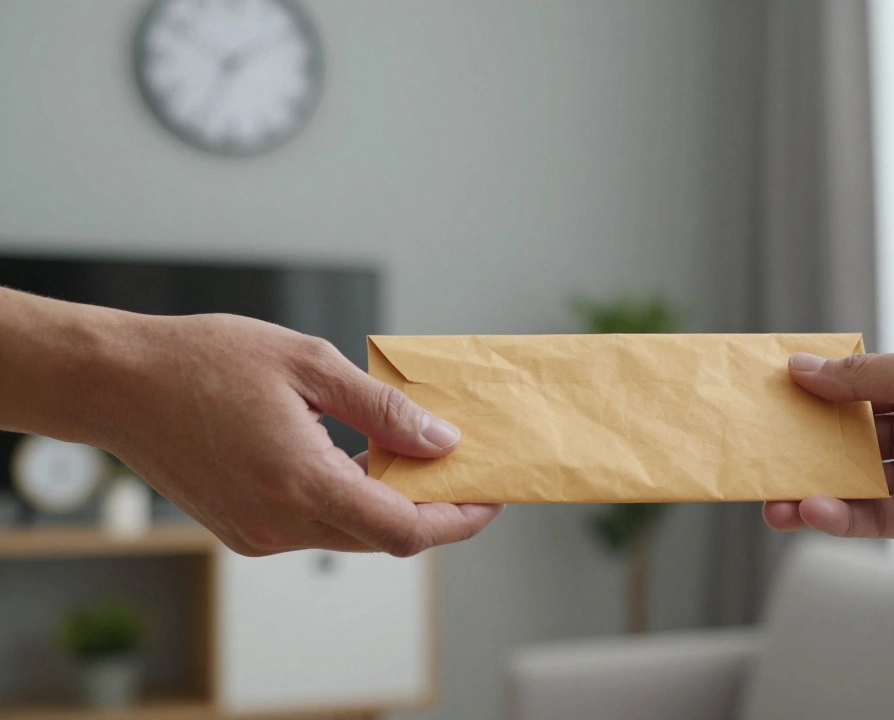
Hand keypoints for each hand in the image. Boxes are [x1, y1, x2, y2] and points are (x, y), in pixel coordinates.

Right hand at [99, 313, 501, 556]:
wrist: (114, 382)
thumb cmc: (202, 361)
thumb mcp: (310, 365)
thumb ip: (384, 410)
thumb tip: (441, 442)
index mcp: (300, 484)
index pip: (405, 530)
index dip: (458, 519)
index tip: (491, 496)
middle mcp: (279, 524)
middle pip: (384, 536)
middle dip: (433, 508)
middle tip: (465, 467)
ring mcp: (257, 534)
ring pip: (351, 532)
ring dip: (390, 500)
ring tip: (418, 453)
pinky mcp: (243, 530)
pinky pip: (316, 525)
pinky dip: (349, 498)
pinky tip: (363, 458)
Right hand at [764, 343, 893, 547]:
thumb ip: (862, 377)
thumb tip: (801, 367)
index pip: (849, 391)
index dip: (808, 396)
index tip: (763, 401)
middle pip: (842, 441)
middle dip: (798, 451)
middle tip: (754, 458)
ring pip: (851, 484)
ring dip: (809, 490)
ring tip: (770, 501)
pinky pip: (876, 518)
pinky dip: (842, 516)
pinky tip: (813, 511)